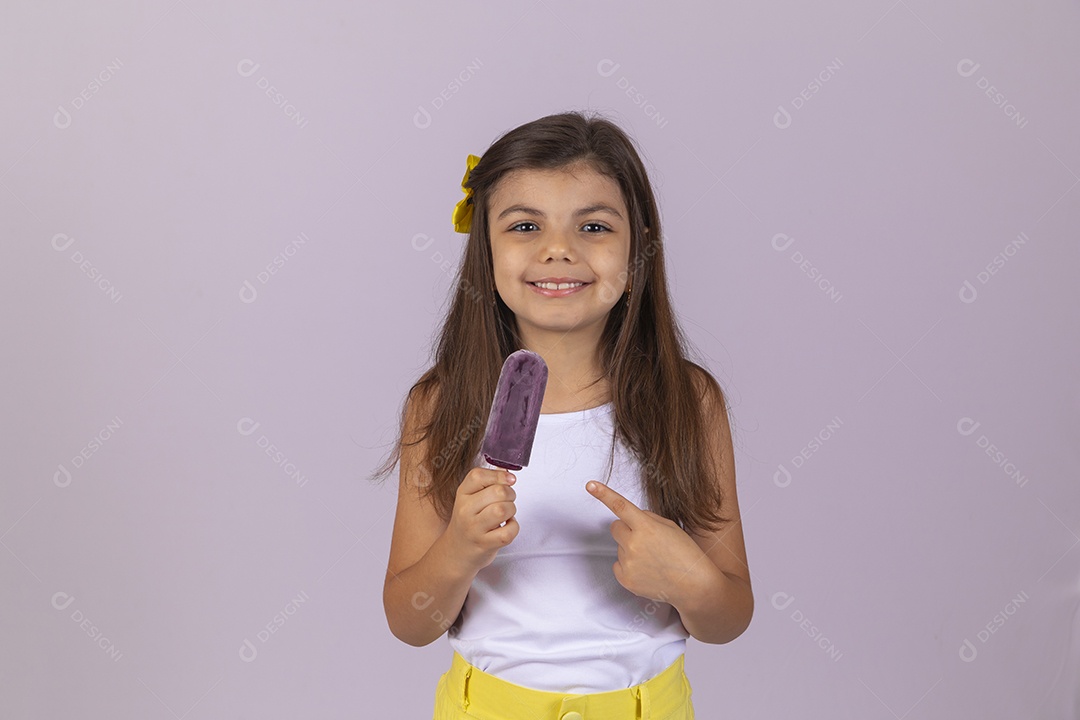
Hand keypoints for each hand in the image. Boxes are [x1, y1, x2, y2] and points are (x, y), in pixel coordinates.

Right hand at [446, 468, 518, 572]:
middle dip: (511, 494)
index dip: (499, 475)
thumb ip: (488, 482)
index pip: (478, 475)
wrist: (456, 552)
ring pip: (503, 510)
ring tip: (506, 514)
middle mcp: (465, 510)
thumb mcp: (472, 499)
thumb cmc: (469, 522)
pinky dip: (513, 527)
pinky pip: (508, 532)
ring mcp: (474, 528)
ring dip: (512, 510)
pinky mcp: (484, 544)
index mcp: (462, 494)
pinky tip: (506, 527)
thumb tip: (505, 469)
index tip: (509, 480)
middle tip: (508, 500)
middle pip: (498, 492)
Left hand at [587, 480, 709, 604]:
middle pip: (615, 527)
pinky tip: (647, 570)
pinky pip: (618, 565)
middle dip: (626, 530)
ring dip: (630, 549)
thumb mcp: (670, 527)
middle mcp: (634, 544)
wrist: (694, 585)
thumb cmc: (685, 554)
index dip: (603, 494)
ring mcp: (628, 563)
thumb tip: (630, 518)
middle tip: (645, 539)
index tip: (590, 485)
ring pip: (619, 547)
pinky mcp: (625, 579)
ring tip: (653, 559)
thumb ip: (647, 518)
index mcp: (646, 527)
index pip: (620, 506)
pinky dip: (628, 566)